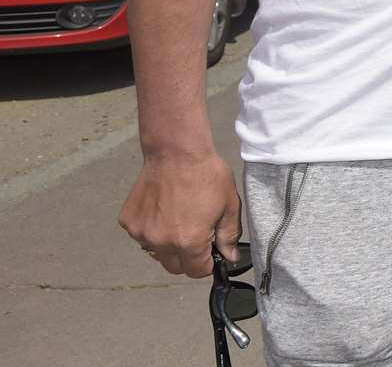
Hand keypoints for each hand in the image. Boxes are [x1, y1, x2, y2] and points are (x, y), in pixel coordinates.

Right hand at [118, 151, 242, 277]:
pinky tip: (163, 210)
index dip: (207, 264)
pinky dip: (153, 230)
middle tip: (196, 235)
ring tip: (179, 219)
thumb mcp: (229, 206)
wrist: (176, 152)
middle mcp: (161, 242)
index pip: (196, 271)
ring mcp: (141, 233)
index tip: (210, 253)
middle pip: (174, 267)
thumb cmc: (206, 175)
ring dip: (168, 245)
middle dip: (188, 258)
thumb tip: (229, 257)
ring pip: (157, 253)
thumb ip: (229, 236)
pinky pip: (142, 236)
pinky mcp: (128, 222)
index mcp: (188, 242)